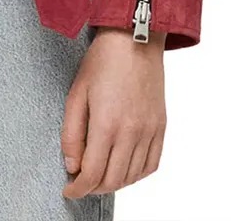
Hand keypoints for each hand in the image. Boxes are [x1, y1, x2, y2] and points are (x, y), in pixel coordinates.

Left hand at [60, 26, 166, 197]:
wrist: (134, 40)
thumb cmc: (103, 61)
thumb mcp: (76, 93)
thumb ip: (72, 133)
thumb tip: (72, 165)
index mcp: (107, 123)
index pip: (92, 173)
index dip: (78, 188)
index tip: (69, 189)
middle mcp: (131, 132)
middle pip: (113, 180)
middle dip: (93, 188)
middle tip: (80, 182)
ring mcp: (149, 130)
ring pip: (133, 176)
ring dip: (114, 183)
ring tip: (99, 175)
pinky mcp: (161, 126)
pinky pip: (152, 164)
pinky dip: (137, 174)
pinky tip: (124, 168)